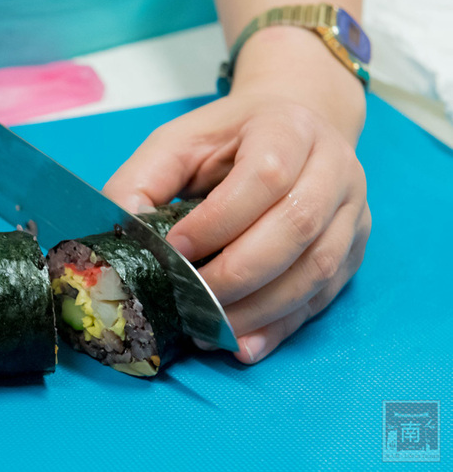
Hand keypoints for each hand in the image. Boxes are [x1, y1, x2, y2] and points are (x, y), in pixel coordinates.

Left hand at [104, 28, 371, 363]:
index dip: (219, 220)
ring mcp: (351, 211)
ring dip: (259, 309)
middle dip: (237, 273)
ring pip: (316, 269)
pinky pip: (323, 297)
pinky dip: (281, 326)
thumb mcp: (177, 142)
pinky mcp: (353, 249)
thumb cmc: (228, 139)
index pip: (265, 176)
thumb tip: (118, 231)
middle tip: (190, 300)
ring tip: (210, 331)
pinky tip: (244, 345)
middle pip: (295, 227)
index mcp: (288, 128)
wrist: (292, 126)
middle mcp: (334, 168)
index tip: (177, 249)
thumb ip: (142, 180)